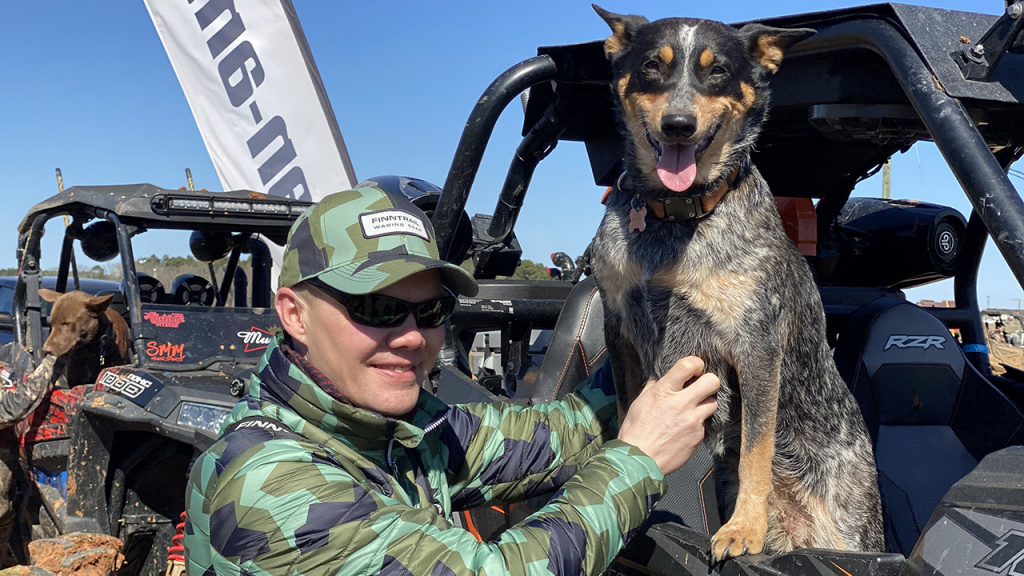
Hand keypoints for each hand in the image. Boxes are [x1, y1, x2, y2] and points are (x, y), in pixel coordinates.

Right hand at [617, 357, 718, 474]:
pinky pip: (705, 424)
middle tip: (702, 386)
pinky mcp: (698, 436)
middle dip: (709, 381)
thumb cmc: (635, 431)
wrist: (639, 460)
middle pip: (711, 381)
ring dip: (705, 404)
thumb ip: (653, 387)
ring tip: (693, 410)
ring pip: (712, 403)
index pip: (688, 365)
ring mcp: (693, 420)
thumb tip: (660, 378)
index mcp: (664, 391)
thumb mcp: (640, 402)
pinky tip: (684, 430)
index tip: (694, 368)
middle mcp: (682, 403)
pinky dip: (697, 424)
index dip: (695, 363)